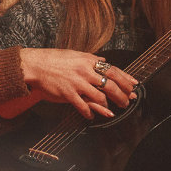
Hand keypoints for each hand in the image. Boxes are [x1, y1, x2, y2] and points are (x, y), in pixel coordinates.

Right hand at [8, 48, 137, 119]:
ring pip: (100, 97)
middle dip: (122, 95)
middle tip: (127, 102)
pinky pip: (83, 106)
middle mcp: (85, 72)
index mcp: (88, 61)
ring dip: (107, 106)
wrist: (35, 65)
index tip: (135, 85)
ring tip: (111, 111)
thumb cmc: (53, 59)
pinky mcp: (68, 94)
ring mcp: (77, 83)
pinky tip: (91, 116)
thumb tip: (104, 60)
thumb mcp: (75, 54)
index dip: (126, 79)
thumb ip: (91, 58)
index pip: (113, 70)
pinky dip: (89, 113)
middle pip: (111, 85)